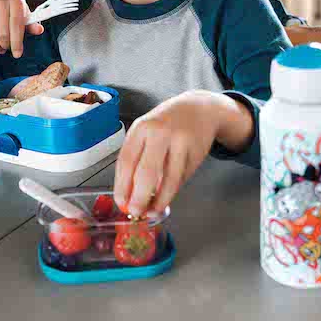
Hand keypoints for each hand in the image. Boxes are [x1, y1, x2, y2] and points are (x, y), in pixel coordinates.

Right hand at [0, 0, 43, 57]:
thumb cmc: (8, 2)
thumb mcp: (21, 9)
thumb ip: (30, 22)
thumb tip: (39, 30)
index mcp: (15, 1)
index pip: (16, 26)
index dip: (17, 43)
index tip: (17, 54)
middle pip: (2, 34)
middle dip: (5, 46)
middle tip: (6, 49)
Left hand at [114, 91, 251, 215]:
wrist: (199, 109)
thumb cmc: (165, 124)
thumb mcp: (145, 132)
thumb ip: (135, 158)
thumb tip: (128, 193)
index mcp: (141, 128)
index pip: (126, 162)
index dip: (122, 186)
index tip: (121, 202)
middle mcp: (160, 133)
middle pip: (146, 173)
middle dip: (139, 198)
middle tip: (135, 212)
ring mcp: (180, 143)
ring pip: (169, 180)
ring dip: (159, 201)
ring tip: (152, 211)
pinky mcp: (196, 153)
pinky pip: (182, 179)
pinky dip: (172, 192)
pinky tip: (166, 197)